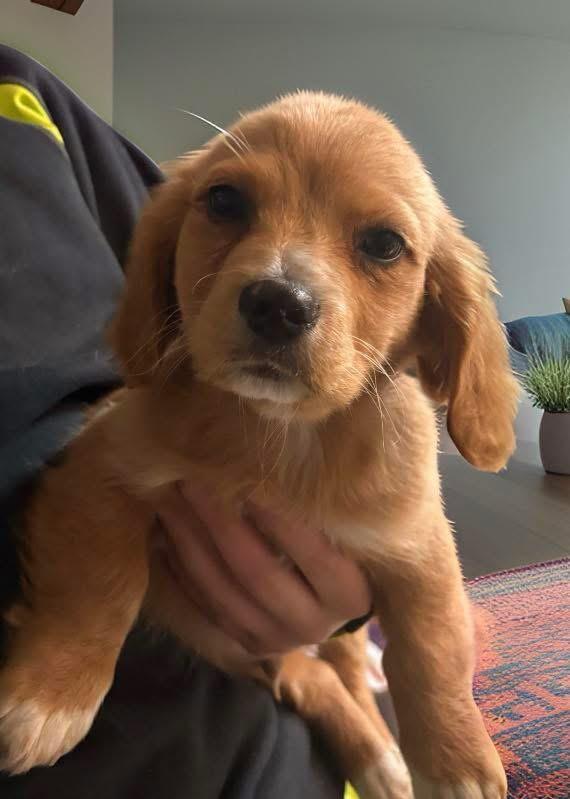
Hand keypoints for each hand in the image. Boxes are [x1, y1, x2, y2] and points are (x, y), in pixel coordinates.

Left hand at [155, 480, 371, 657]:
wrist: (336, 605)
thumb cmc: (346, 551)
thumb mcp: (347, 533)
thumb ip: (320, 511)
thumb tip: (274, 463)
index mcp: (349, 595)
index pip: (313, 553)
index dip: (277, 515)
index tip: (246, 474)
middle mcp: (314, 625)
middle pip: (257, 572)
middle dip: (218, 521)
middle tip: (191, 478)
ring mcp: (276, 639)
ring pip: (223, 591)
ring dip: (189, 541)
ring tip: (169, 498)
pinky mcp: (246, 643)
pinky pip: (206, 604)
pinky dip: (183, 565)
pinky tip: (167, 531)